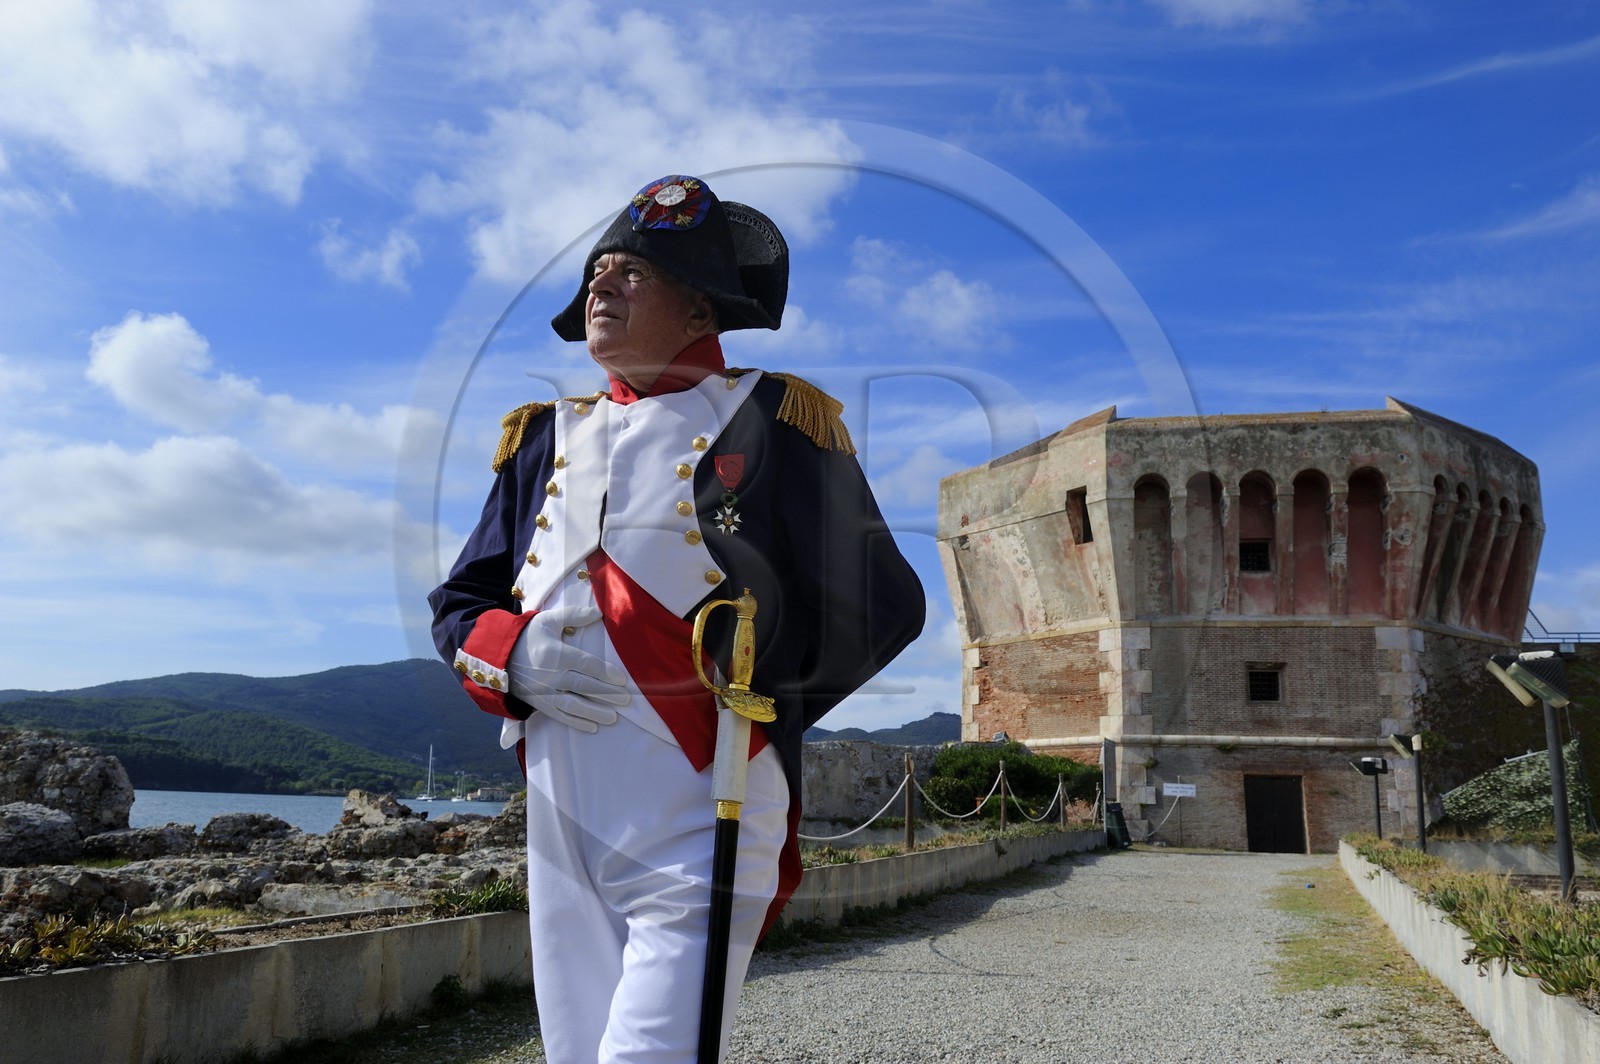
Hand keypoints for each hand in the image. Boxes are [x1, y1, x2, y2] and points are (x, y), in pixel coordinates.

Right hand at [508, 605, 629, 731]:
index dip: (605, 673)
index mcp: (556, 654)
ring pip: (574, 705)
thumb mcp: (548, 621)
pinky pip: (559, 715)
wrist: (497, 656)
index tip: (622, 680)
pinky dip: (576, 722)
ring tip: (613, 717)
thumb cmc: (527, 636)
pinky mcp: (538, 703)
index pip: (586, 664)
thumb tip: (597, 613)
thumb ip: (573, 615)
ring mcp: (545, 692)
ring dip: (594, 712)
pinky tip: (591, 726)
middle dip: (606, 694)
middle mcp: (552, 675)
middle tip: (626, 700)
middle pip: (584, 686)